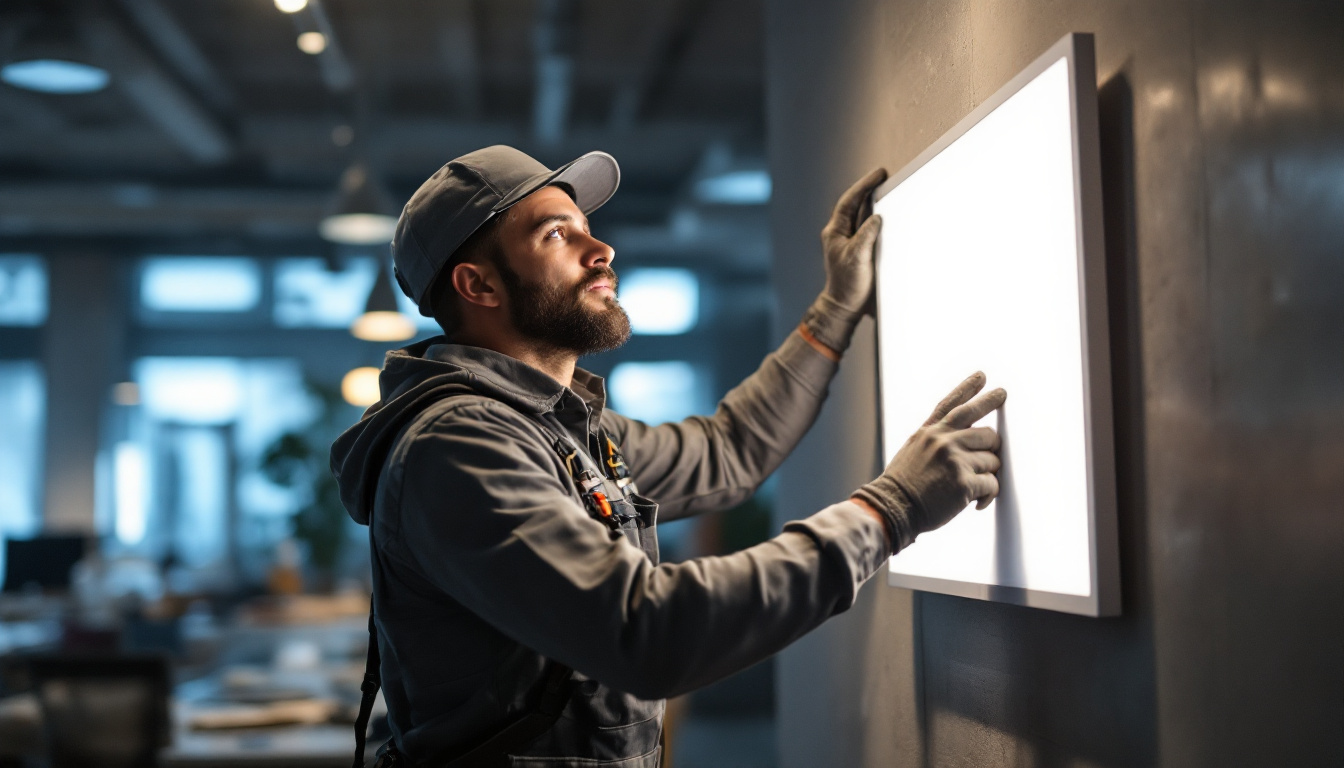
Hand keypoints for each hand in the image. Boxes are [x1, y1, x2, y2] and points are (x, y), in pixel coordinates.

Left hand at [821, 168, 886, 315]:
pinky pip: (867, 227)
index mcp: (835, 232)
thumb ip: (866, 236)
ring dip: (873, 202)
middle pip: (854, 205)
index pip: (849, 202)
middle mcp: (840, 234)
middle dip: (868, 189)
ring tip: (886, 189)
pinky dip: (876, 218)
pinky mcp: (858, 249)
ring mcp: (849, 241)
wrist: (845, 306)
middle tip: (883, 176)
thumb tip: (876, 218)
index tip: (879, 174)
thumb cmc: (847, 284)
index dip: (863, 186)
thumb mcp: (857, 258)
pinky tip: (886, 214)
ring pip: (861, 215)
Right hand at [853, 372, 1005, 549]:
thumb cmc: (903, 484)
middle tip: (991, 454)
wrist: (892, 508)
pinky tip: (977, 503)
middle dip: (993, 447)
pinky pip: (992, 484)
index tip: (984, 377)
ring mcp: (954, 460)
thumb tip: (964, 434)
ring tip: (972, 486)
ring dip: (987, 475)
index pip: (953, 403)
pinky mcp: (963, 483)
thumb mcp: (913, 449)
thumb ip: (935, 438)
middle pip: (988, 432)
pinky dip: (988, 495)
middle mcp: (943, 441)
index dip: (970, 389)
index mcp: (930, 432)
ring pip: (993, 460)